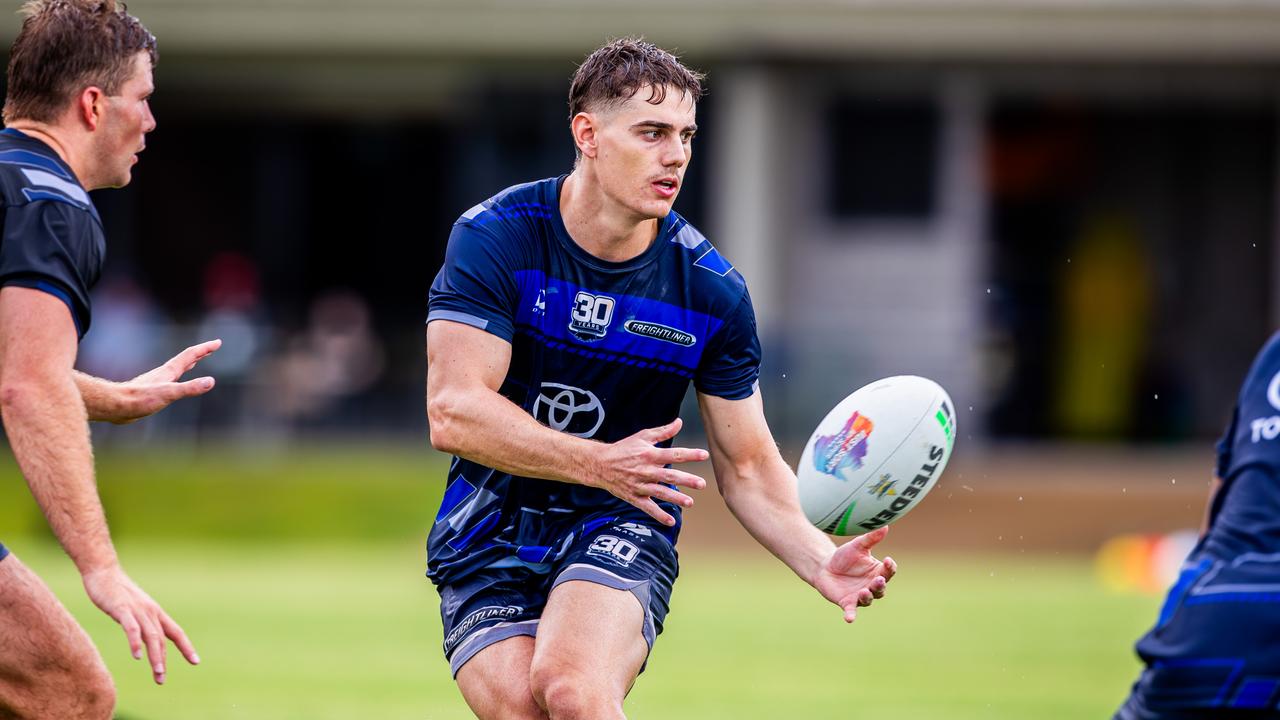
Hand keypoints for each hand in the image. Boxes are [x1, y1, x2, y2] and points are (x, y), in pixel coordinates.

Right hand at [82, 565, 198, 684]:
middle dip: (164, 660)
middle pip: (162, 639)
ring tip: (158, 673)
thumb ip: (140, 623)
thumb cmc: (118, 592)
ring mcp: (137, 610)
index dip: (186, 646)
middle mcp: (150, 612)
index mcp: (155, 613)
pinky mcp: (122, 609)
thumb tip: (144, 640)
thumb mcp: (134, 610)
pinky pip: (132, 628)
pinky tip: (137, 656)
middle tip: (161, 680)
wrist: (103, 572)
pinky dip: (136, 642)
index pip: (175, 632)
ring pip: (151, 636)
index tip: (196, 661)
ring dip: (155, 656)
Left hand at [109, 339, 221, 423]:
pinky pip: (169, 380)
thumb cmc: (139, 400)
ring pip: (176, 369)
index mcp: (169, 372)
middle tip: (211, 348)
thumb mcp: (168, 394)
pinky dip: (177, 377)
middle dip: (199, 354)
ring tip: (194, 363)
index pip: (190, 356)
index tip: (217, 342)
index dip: (205, 349)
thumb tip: (211, 381)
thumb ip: (189, 388)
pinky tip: (172, 384)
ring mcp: (156, 382)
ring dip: (187, 364)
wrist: (115, 406)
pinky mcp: (150, 391)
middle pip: (184, 360)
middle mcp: (163, 374)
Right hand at [589, 417, 708, 525]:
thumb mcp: (642, 437)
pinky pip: (648, 507)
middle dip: (686, 480)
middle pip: (669, 476)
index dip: (689, 454)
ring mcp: (640, 485)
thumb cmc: (624, 449)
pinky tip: (670, 522)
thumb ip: (662, 431)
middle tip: (702, 484)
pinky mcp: (634, 497)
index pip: (673, 454)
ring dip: (675, 498)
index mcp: (649, 455)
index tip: (704, 455)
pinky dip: (658, 515)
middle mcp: (646, 470)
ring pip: (660, 492)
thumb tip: (679, 422)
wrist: (600, 464)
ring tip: (690, 503)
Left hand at [813, 526, 896, 622]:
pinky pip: (851, 611)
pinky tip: (849, 619)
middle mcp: (872, 586)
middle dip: (880, 585)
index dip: (889, 567)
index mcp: (877, 571)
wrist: (825, 566)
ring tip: (864, 591)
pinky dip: (851, 615)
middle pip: (881, 588)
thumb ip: (871, 538)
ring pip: (868, 599)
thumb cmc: (845, 557)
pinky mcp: (847, 603)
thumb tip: (885, 525)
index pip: (888, 571)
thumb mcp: (857, 545)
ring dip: (867, 596)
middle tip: (878, 579)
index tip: (887, 559)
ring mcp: (860, 595)